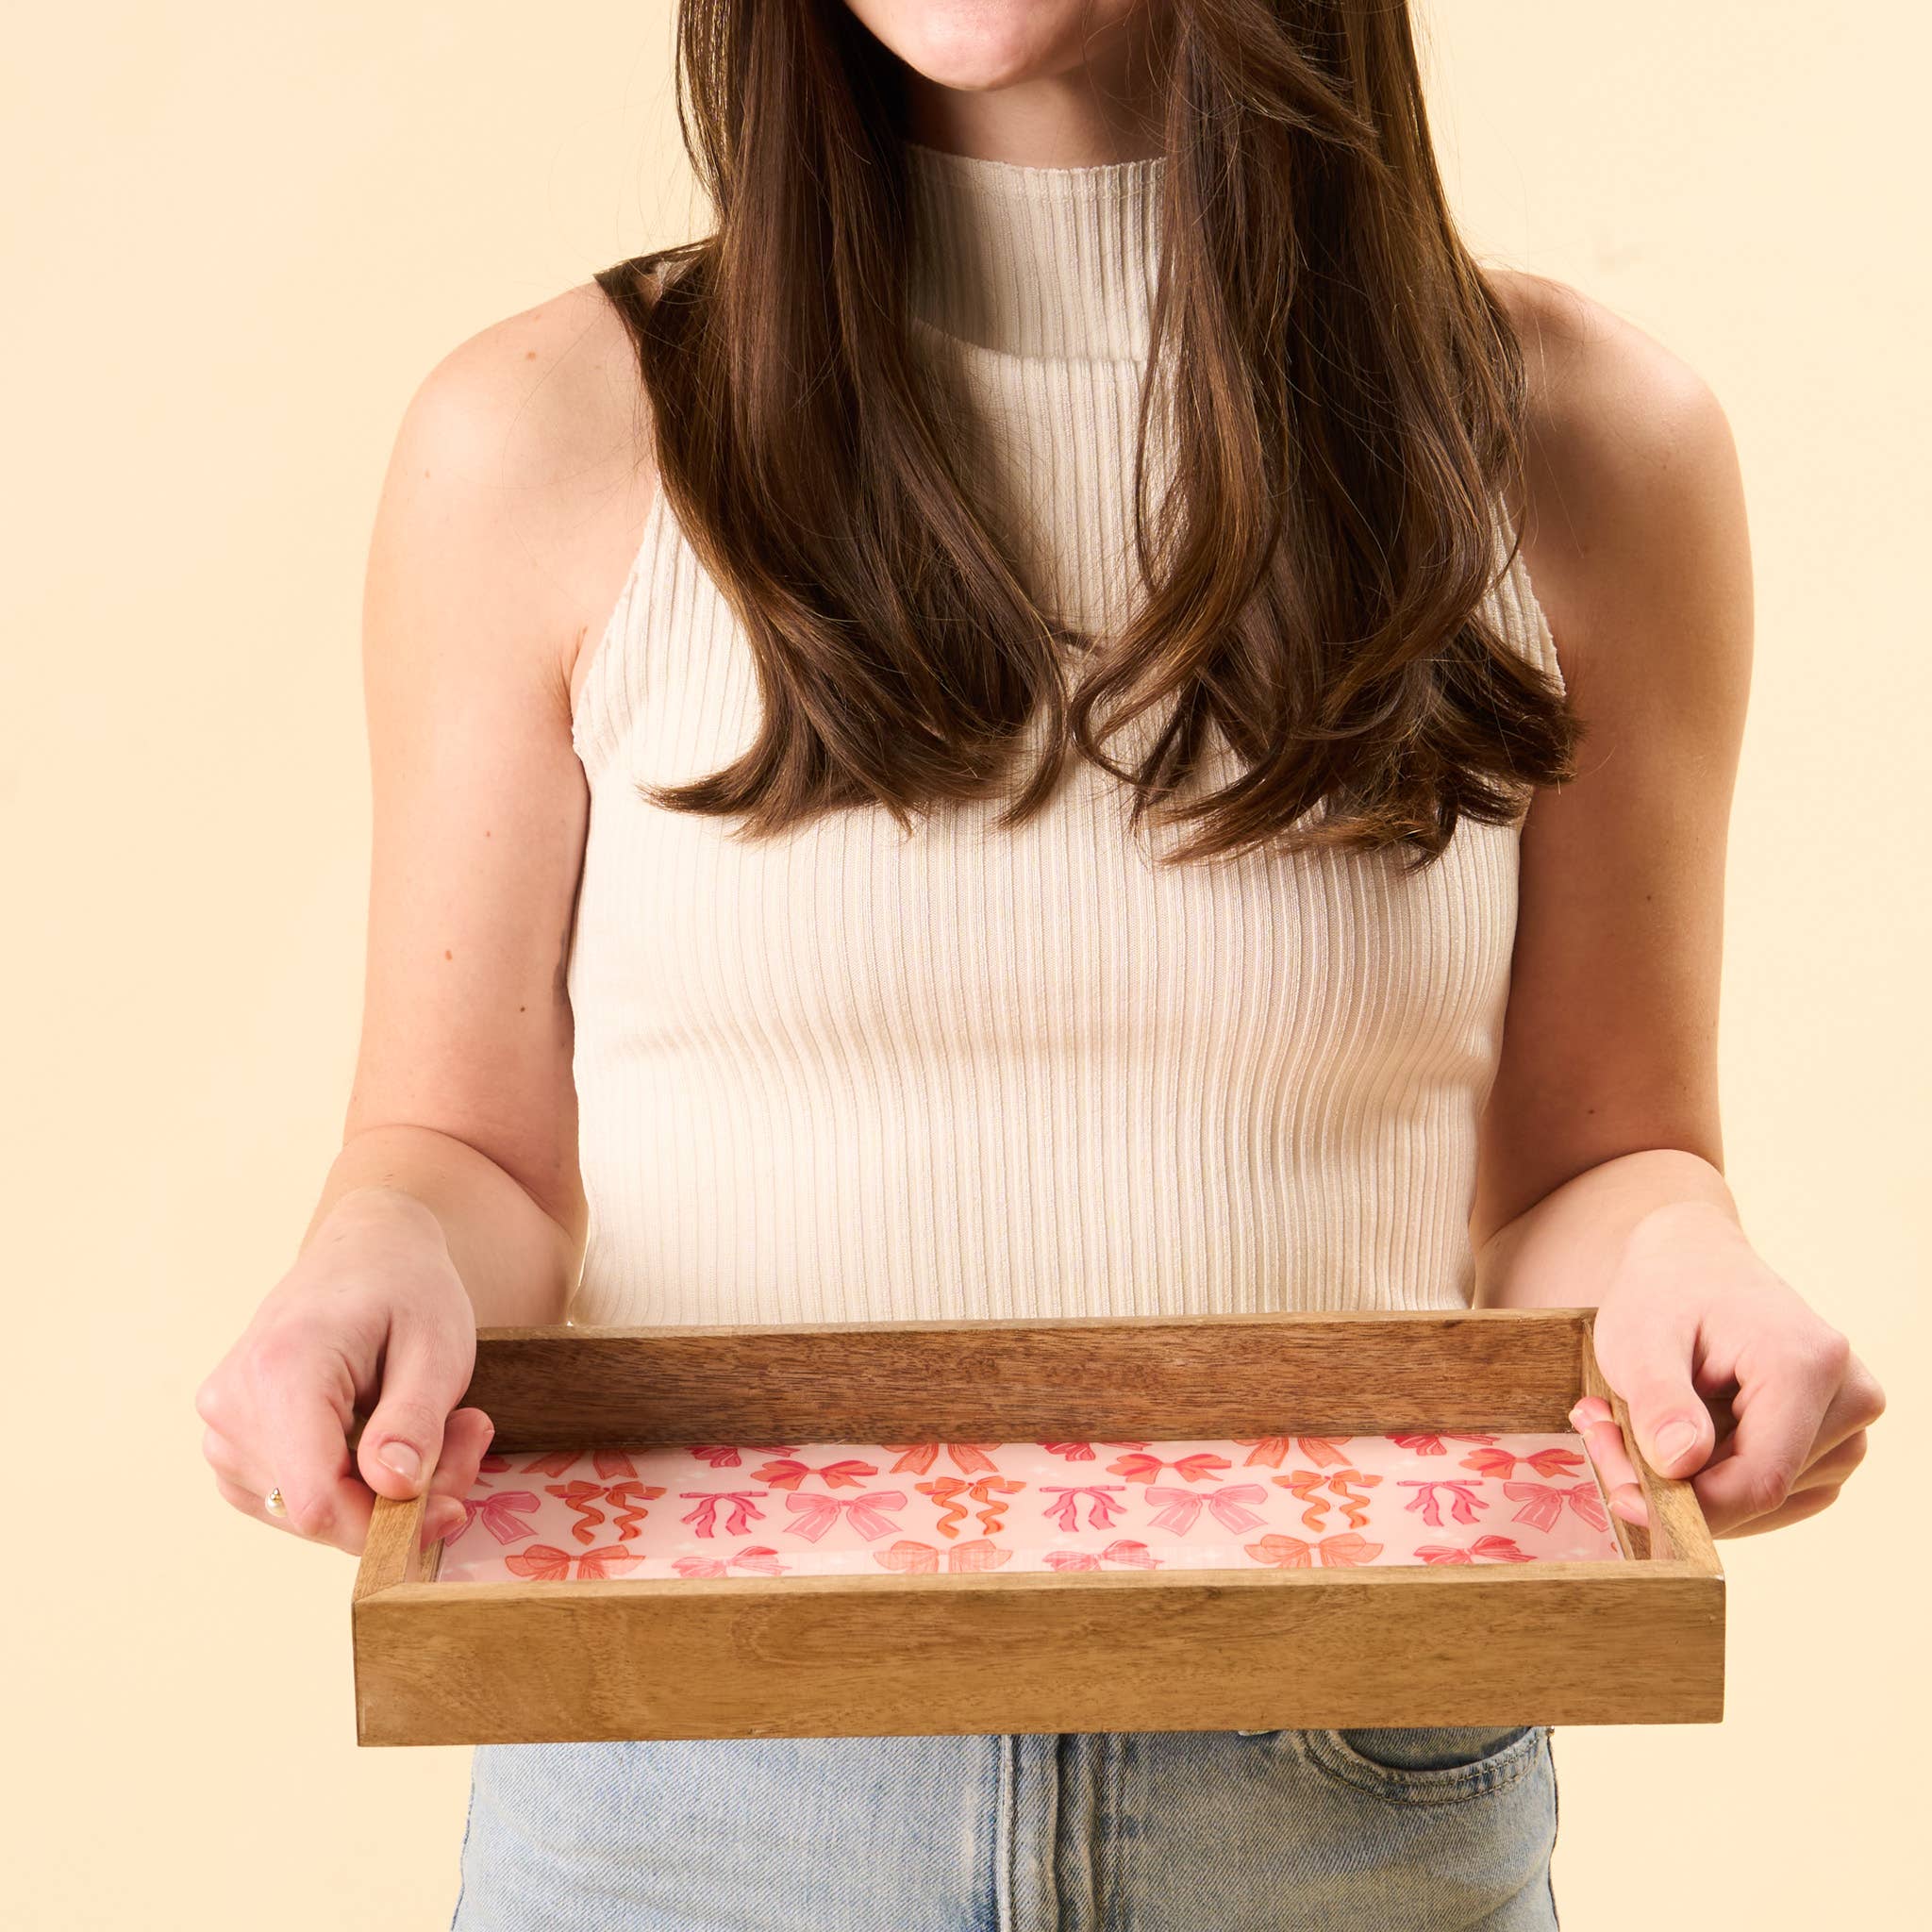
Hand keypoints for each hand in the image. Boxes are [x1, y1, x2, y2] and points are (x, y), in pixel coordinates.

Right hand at [195, 1188, 494, 1554]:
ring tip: (441, 1427)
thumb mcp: (438, 1347)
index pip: (318, 1501)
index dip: (387, 1528)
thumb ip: (414, 1421)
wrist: (364, 1252)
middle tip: (470, 1437)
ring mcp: (222, 1429)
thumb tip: (393, 1493)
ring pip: (310, 1514)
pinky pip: (298, 1501)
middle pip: (319, 1511)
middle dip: (404, 1501)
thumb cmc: (407, 1290)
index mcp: (280, 1370)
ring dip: (384, 1493)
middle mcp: (232, 1405)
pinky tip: (392, 1438)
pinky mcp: (231, 1446)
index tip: (455, 1506)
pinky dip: (354, 1487)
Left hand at [1570, 1202, 1883, 1537]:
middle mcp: (1850, 1397)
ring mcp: (1849, 1423)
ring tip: (1626, 1423)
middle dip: (1673, 1486)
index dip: (1690, 1508)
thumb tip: (1680, 1465)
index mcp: (1807, 1365)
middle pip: (1759, 1491)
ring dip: (1689, 1483)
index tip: (1624, 1497)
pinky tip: (1671, 1435)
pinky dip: (1714, 1479)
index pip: (1759, 1480)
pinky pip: (1773, 1493)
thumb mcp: (1638, 1336)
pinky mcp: (1834, 1442)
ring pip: (1765, 1500)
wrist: (1696, 1260)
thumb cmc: (1665, 1292)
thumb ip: (1658, 1399)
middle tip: (1600, 1435)